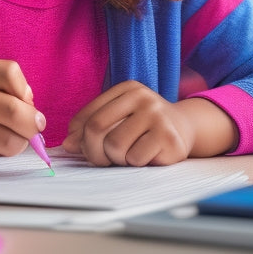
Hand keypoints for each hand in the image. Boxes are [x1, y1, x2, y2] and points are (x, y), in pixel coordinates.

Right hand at [0, 59, 45, 166]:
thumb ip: (2, 90)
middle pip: (13, 109)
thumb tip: (35, 112)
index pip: (9, 72)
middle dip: (31, 124)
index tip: (25, 102)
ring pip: (7, 139)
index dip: (25, 91)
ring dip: (18, 144)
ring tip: (10, 140)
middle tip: (32, 129)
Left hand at [61, 81, 194, 165]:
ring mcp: (157, 115)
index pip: (88, 116)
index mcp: (126, 89)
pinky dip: (136, 164)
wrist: (185, 130)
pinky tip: (147, 157)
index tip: (83, 148)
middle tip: (104, 159)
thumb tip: (67, 145)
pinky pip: (135, 158)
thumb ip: (92, 128)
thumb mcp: (118, 120)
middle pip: (96, 128)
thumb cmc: (144, 127)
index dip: (80, 138)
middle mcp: (142, 97)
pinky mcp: (169, 137)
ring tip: (129, 155)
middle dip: (94, 151)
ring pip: (115, 145)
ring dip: (117, 158)